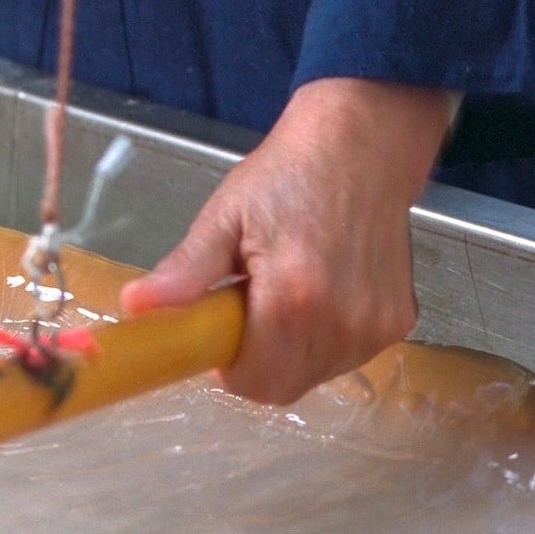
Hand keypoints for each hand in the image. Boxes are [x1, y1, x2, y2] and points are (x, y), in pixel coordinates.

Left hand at [119, 78, 456, 405]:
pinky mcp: (399, 321)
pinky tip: (322, 290)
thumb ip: (186, 270)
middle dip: (257, 361)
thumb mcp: (225, 215)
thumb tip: (135, 305)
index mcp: (294, 298)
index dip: (228, 368)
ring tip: (286, 292)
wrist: (363, 146)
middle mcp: (342, 322)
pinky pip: (347, 355)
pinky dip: (325, 338)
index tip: (219, 332)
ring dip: (291, 352)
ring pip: (316, 374)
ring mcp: (376, 325)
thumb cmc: (287, 175)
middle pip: (285, 387)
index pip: (253, 382)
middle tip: (249, 308)